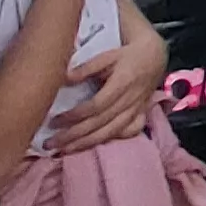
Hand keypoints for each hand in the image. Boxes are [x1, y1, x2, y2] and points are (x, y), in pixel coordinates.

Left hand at [48, 31, 164, 151]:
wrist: (155, 54)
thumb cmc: (127, 54)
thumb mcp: (107, 55)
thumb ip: (86, 68)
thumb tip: (63, 80)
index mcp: (122, 84)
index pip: (96, 106)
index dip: (74, 116)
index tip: (54, 121)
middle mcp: (130, 101)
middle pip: (100, 124)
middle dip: (73, 136)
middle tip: (50, 144)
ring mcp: (137, 110)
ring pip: (111, 132)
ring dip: (86, 144)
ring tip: (63, 151)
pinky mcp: (142, 114)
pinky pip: (128, 132)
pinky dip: (112, 140)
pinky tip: (94, 144)